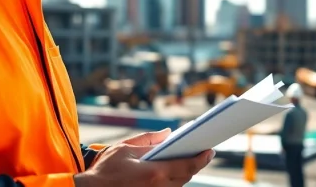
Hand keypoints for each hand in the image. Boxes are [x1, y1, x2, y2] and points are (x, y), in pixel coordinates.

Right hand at [75, 129, 214, 186]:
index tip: (210, 150)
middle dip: (195, 164)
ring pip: (178, 185)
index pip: (187, 166)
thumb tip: (167, 133)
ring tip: (189, 159)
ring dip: (184, 173)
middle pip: (185, 177)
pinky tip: (172, 170)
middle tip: (203, 151)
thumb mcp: (125, 148)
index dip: (202, 158)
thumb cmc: (105, 169)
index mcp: (154, 173)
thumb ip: (149, 140)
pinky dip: (172, 180)